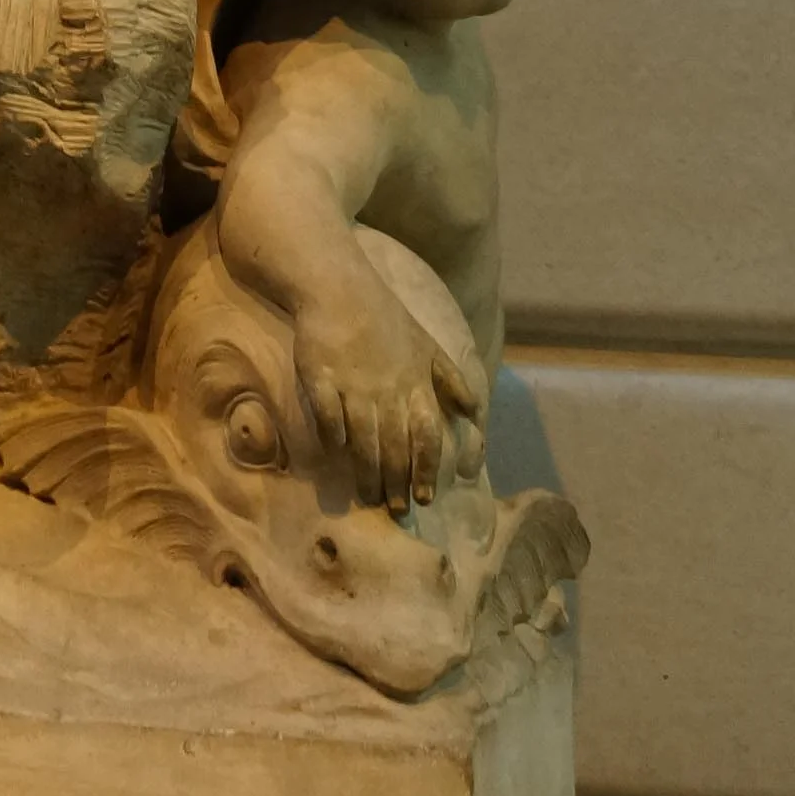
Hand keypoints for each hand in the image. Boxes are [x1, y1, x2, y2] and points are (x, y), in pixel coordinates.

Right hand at [293, 281, 487, 512]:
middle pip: (394, 446)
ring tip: (367, 498)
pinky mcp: (321, 377)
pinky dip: (332, 438)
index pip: (427, 436)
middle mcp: (387, 389)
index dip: (427, 469)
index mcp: (415, 383)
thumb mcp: (427, 345)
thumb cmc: (385, 319)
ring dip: (366, 473)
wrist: (339, 286)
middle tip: (396, 509)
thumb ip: (451, 379)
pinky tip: (334, 455)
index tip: (425, 498)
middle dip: (396, 483)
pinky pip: (328, 417)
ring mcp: (353, 384)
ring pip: (363, 440)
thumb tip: (474, 413)